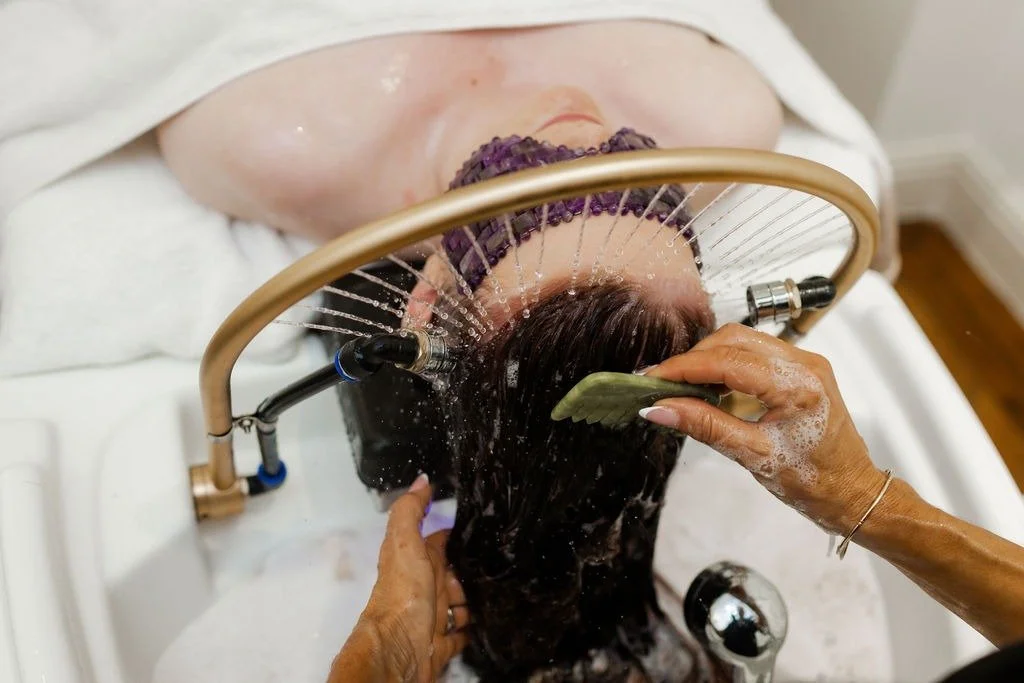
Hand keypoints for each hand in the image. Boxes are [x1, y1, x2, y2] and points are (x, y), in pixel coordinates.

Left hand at [333, 474, 468, 681]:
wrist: (400, 649)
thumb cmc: (402, 596)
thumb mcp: (403, 542)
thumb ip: (410, 510)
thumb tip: (422, 480)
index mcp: (414, 560)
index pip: (437, 540)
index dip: (452, 531)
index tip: (473, 522)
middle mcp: (422, 586)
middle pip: (452, 571)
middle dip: (468, 567)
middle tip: (483, 566)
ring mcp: (432, 614)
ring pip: (459, 601)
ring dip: (471, 598)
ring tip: (479, 597)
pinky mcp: (441, 640)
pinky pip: (460, 633)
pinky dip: (469, 628)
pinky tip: (477, 623)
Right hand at [640, 323, 886, 534]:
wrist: (850, 492)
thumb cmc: (813, 481)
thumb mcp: (752, 455)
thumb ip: (704, 426)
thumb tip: (660, 409)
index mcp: (797, 386)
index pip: (726, 361)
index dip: (683, 368)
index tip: (652, 379)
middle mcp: (804, 365)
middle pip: (732, 339)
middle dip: (693, 358)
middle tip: (662, 383)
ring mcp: (804, 363)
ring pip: (742, 340)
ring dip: (708, 358)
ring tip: (681, 385)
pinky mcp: (801, 368)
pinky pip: (754, 352)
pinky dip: (726, 364)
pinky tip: (709, 386)